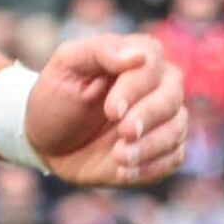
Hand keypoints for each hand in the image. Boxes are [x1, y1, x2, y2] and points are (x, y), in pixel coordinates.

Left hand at [24, 34, 188, 187]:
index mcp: (137, 57)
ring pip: (177, 128)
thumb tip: (138, 56)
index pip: (152, 63)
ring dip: (150, 146)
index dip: (135, 88)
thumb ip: (101, 51)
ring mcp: (162, 120)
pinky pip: (173, 157)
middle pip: (172, 96)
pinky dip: (152, 167)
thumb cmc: (56, 96)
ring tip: (120, 158)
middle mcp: (158, 85)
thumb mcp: (67, 65)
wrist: (46, 140)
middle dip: (148, 117)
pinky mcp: (160, 151)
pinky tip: (124, 171)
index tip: (111, 110)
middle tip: (123, 134)